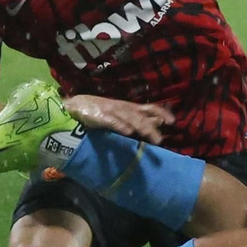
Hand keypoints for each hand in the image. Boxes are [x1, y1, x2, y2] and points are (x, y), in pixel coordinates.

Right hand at [61, 95, 175, 143]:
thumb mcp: (120, 113)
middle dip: (151, 128)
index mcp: (128, 107)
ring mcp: (111, 112)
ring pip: (129, 119)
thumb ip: (137, 118)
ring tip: (150, 137)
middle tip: (160, 140)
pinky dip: (120, 125)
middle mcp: (122, 108)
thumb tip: (158, 122)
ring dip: (141, 128)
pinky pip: (111, 121)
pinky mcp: (99, 116)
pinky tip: (127, 132)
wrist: (74, 106)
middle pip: (140, 117)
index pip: (148, 108)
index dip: (161, 112)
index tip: (172, 122)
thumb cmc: (99, 110)